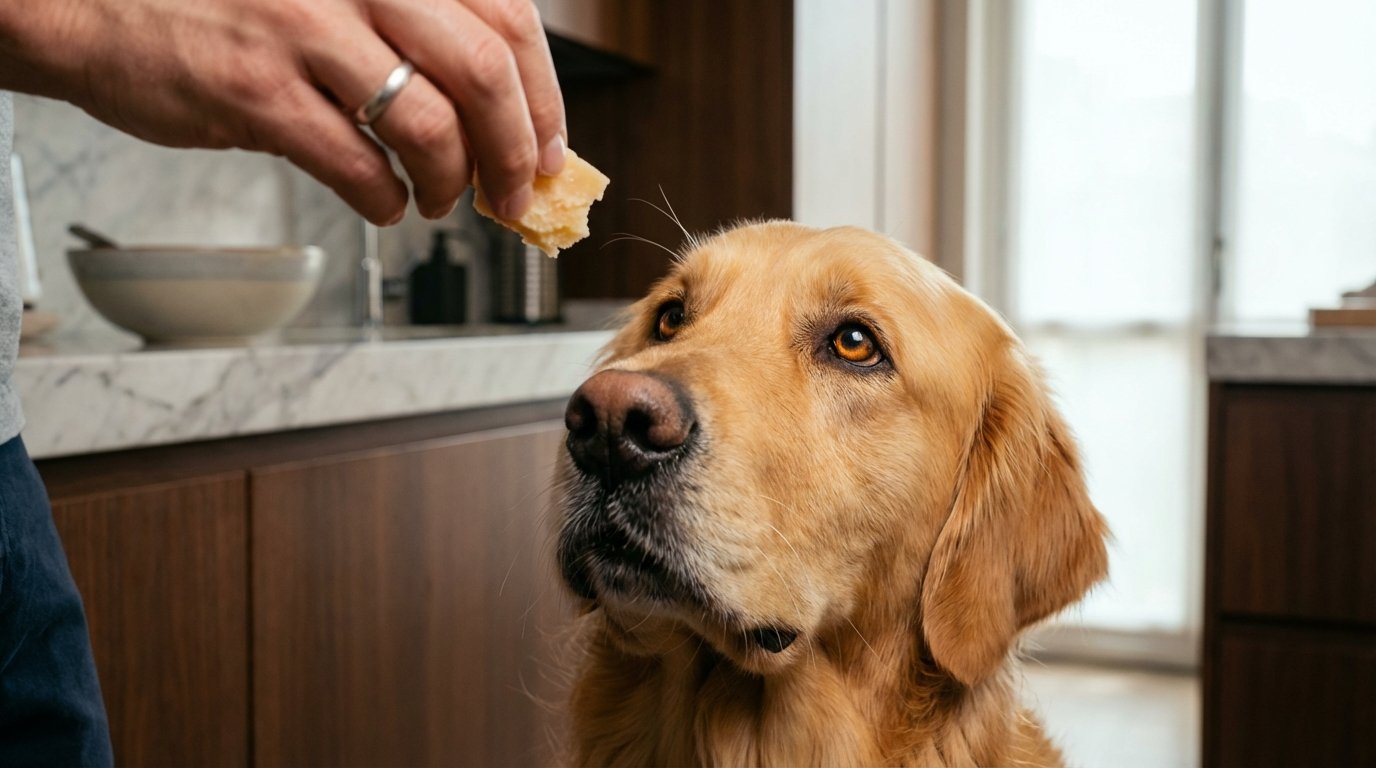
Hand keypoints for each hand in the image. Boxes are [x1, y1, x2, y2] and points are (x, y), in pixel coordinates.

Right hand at [0, 0, 565, 224]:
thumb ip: (417, 30)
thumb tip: (505, 115)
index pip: (509, 17)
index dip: (546, 97)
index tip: (550, 147)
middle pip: (485, 72)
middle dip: (517, 153)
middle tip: (516, 194)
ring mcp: (305, 29)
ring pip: (431, 125)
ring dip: (453, 183)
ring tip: (441, 199)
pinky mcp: (258, 92)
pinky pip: (358, 165)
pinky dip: (386, 199)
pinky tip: (383, 200)